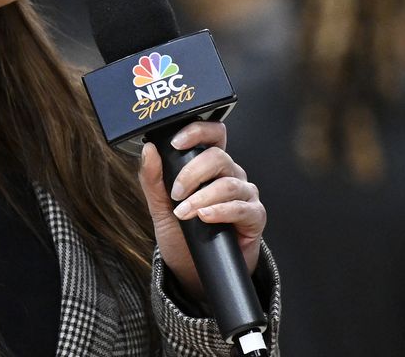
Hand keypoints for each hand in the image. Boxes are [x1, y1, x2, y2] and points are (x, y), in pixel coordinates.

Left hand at [138, 122, 264, 302]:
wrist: (194, 272)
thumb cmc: (182, 236)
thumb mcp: (160, 208)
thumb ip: (153, 179)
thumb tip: (149, 150)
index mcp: (211, 167)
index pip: (213, 135)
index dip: (198, 131)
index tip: (176, 143)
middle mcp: (231, 175)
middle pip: (218, 158)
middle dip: (192, 173)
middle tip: (175, 193)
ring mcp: (245, 195)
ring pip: (229, 184)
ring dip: (202, 197)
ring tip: (184, 213)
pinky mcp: (255, 217)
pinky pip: (242, 208)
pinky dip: (221, 211)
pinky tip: (205, 217)